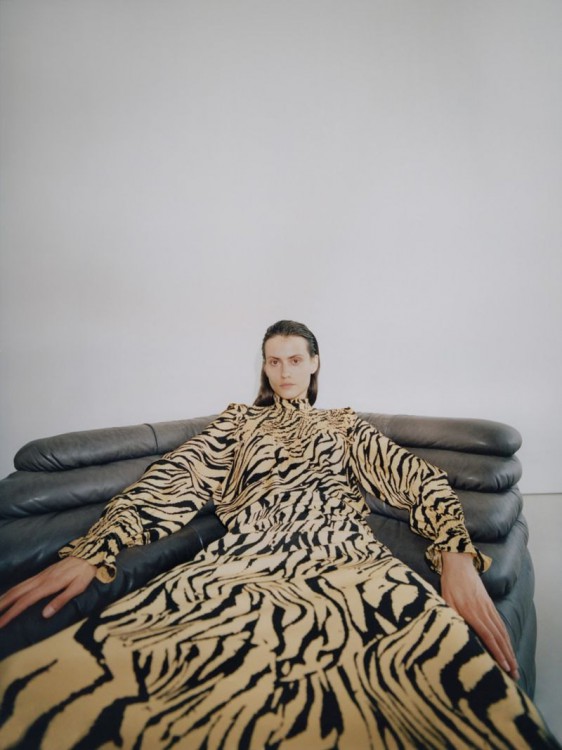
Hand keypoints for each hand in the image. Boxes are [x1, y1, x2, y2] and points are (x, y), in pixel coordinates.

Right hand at [0, 556, 96, 627]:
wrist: (88, 554)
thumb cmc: (84, 573)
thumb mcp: (77, 588)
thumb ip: (61, 600)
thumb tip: (45, 614)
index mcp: (48, 585)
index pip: (25, 601)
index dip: (11, 613)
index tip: (1, 623)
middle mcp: (41, 579)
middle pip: (16, 593)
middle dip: (2, 605)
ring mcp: (40, 576)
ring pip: (18, 587)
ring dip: (4, 597)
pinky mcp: (42, 574)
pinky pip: (23, 583)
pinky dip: (12, 590)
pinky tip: (9, 595)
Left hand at [440, 551, 518, 680]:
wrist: (459, 564)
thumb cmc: (449, 584)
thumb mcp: (445, 600)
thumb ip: (451, 617)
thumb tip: (453, 635)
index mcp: (470, 612)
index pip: (487, 636)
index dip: (496, 652)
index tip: (504, 666)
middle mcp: (482, 611)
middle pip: (498, 637)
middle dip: (507, 657)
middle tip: (514, 674)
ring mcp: (488, 607)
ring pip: (501, 631)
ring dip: (509, 649)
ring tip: (514, 664)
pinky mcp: (489, 604)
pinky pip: (500, 623)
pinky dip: (506, 636)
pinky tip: (508, 645)